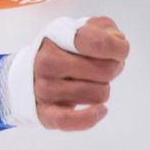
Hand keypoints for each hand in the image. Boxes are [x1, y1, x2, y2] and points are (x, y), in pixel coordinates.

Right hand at [33, 16, 128, 130]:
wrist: (30, 72)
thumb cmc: (63, 50)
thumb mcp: (81, 28)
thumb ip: (104, 29)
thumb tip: (118, 43)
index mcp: (56, 37)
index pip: (97, 43)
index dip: (118, 48)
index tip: (120, 49)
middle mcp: (47, 62)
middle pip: (106, 71)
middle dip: (113, 68)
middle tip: (101, 67)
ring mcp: (44, 88)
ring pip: (98, 94)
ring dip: (102, 89)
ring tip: (90, 82)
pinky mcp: (45, 113)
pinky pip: (69, 120)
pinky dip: (89, 117)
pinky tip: (101, 110)